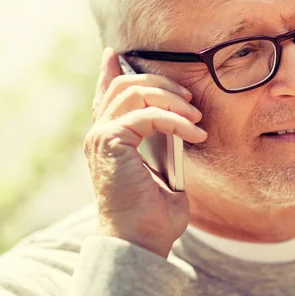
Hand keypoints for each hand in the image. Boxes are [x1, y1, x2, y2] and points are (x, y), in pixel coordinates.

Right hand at [84, 48, 206, 257]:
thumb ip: (163, 145)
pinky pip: (147, 115)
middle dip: (161, 84)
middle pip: (124, 85)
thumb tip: (180, 128)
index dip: (109, 72)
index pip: (106, 96)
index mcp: (108, 139)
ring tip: (195, 117)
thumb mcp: (162, 171)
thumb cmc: (153, 214)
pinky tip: (195, 135)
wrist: (141, 240)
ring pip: (134, 92)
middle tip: (189, 99)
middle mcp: (99, 134)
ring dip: (171, 98)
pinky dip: (176, 121)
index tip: (115, 54)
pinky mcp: (111, 141)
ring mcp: (101, 136)